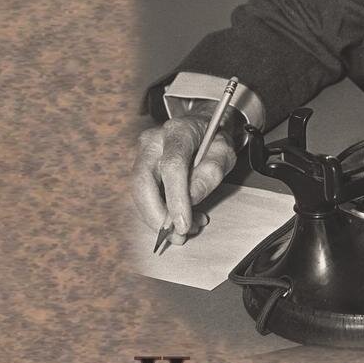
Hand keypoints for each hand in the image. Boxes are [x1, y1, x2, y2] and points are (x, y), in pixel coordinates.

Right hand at [131, 111, 237, 245]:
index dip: (175, 198)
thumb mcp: (224, 153)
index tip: (183, 224)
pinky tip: (178, 219)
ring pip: (138, 192)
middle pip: (143, 181)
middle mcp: (154, 140)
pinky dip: (157, 213)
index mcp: (179, 130)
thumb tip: (191, 200)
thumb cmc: (214, 139)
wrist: (201, 126)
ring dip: (157, 218)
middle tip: (177, 236)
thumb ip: (210, 174)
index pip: (172, 166)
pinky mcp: (139, 166)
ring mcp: (143, 152)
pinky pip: (142, 195)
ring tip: (184, 230)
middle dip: (156, 215)